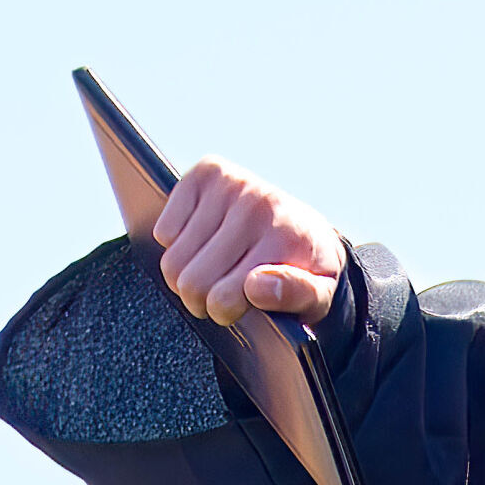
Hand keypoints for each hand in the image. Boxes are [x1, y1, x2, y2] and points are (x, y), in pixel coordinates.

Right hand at [153, 156, 344, 326]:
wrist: (307, 227)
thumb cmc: (307, 269)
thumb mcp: (320, 295)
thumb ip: (298, 296)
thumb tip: (256, 287)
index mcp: (285, 238)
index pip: (222, 298)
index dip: (225, 312)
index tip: (240, 306)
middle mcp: (257, 205)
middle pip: (191, 282)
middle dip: (202, 299)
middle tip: (223, 291)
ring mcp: (231, 185)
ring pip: (172, 260)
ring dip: (188, 273)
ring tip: (217, 268)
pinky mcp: (207, 172)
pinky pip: (164, 230)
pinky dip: (178, 244)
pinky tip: (207, 240)